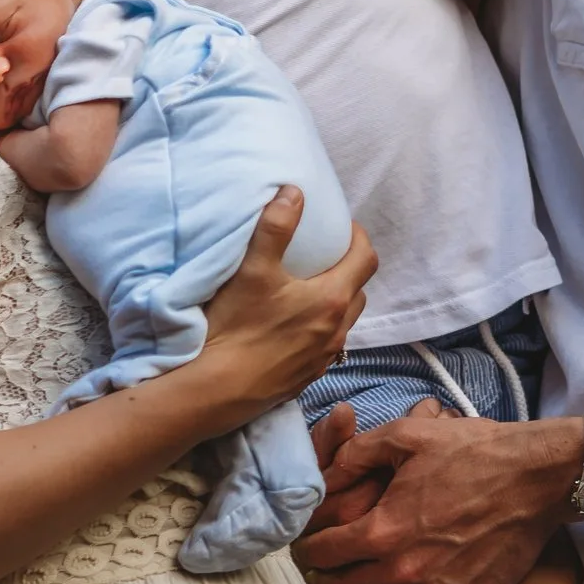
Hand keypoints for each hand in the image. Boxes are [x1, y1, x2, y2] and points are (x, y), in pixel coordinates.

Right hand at [195, 188, 376, 431]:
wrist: (216, 390)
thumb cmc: (235, 328)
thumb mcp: (253, 269)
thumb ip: (275, 226)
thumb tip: (294, 192)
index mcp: (332, 299)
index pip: (366, 259)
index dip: (358, 237)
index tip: (341, 227)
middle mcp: (337, 330)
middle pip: (359, 290)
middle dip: (349, 268)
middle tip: (326, 254)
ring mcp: (323, 358)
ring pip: (345, 320)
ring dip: (337, 300)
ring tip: (309, 288)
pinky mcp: (307, 377)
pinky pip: (327, 345)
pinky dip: (321, 328)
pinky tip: (293, 324)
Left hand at [297, 412, 580, 583]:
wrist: (538, 477)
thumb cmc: (474, 452)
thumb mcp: (408, 435)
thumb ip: (357, 453)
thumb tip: (327, 471)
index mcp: (383, 532)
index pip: (322, 555)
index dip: (307, 550)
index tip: (306, 548)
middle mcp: (406, 572)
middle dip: (330, 576)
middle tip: (328, 566)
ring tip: (385, 565)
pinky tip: (429, 568)